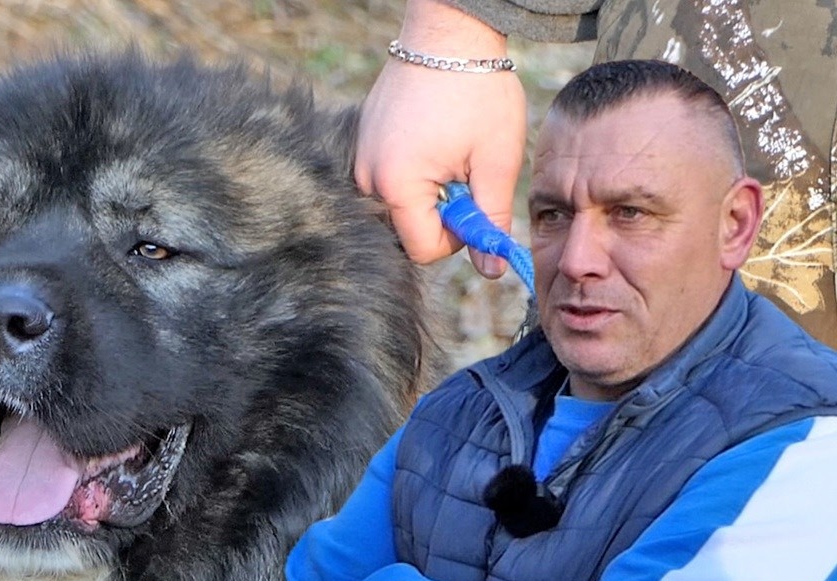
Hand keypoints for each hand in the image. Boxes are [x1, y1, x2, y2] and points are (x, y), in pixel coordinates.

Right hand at [355, 0, 524, 277]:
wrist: (447, 32)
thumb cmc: (476, 92)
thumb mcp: (495, 161)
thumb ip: (491, 220)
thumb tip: (493, 272)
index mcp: (397, 187)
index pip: (424, 251)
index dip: (458, 238)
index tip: (477, 202)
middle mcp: (367, 179)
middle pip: (409, 228)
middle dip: (443, 212)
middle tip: (467, 169)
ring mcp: (360, 159)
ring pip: (401, 204)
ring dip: (431, 190)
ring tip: (451, 148)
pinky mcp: (363, 144)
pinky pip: (391, 178)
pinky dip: (417, 170)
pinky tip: (435, 136)